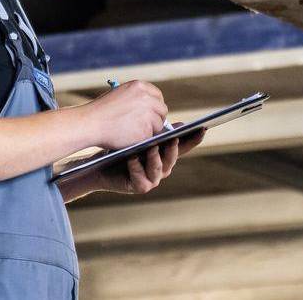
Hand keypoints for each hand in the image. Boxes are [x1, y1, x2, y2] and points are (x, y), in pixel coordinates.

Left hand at [59, 129, 204, 199]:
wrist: (99, 166)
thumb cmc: (120, 148)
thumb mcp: (138, 136)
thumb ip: (154, 129)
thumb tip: (168, 114)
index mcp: (164, 154)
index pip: (183, 146)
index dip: (193, 139)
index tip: (202, 128)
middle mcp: (162, 168)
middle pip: (172, 158)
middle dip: (174, 148)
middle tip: (173, 138)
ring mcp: (152, 178)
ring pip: (159, 169)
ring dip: (155, 158)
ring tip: (151, 147)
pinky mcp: (139, 187)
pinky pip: (140, 178)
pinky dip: (136, 168)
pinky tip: (131, 158)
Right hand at [78, 81, 166, 149]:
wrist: (90, 123)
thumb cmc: (100, 111)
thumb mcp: (119, 95)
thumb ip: (136, 98)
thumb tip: (150, 108)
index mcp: (139, 86)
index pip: (157, 95)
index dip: (155, 105)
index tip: (152, 112)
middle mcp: (146, 98)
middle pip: (162, 110)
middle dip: (157, 118)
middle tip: (148, 126)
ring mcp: (148, 114)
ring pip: (158, 124)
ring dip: (150, 130)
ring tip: (133, 132)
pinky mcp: (146, 130)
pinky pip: (150, 136)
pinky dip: (143, 139)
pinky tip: (130, 137)